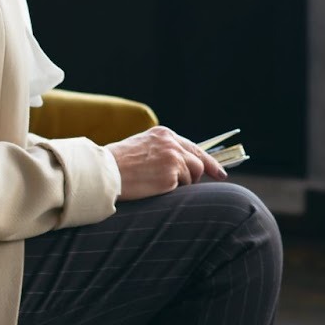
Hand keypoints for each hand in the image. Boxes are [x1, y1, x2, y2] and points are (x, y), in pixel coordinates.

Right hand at [107, 125, 227, 200]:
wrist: (105, 172)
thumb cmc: (118, 163)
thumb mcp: (142, 147)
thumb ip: (162, 150)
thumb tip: (183, 164)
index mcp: (164, 134)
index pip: (192, 147)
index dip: (207, 160)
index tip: (219, 171)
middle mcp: (171, 143)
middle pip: (199, 161)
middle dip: (207, 171)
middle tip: (219, 177)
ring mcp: (173, 158)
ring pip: (193, 175)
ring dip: (182, 183)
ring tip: (160, 184)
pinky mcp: (171, 175)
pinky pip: (182, 187)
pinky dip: (173, 190)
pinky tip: (157, 188)